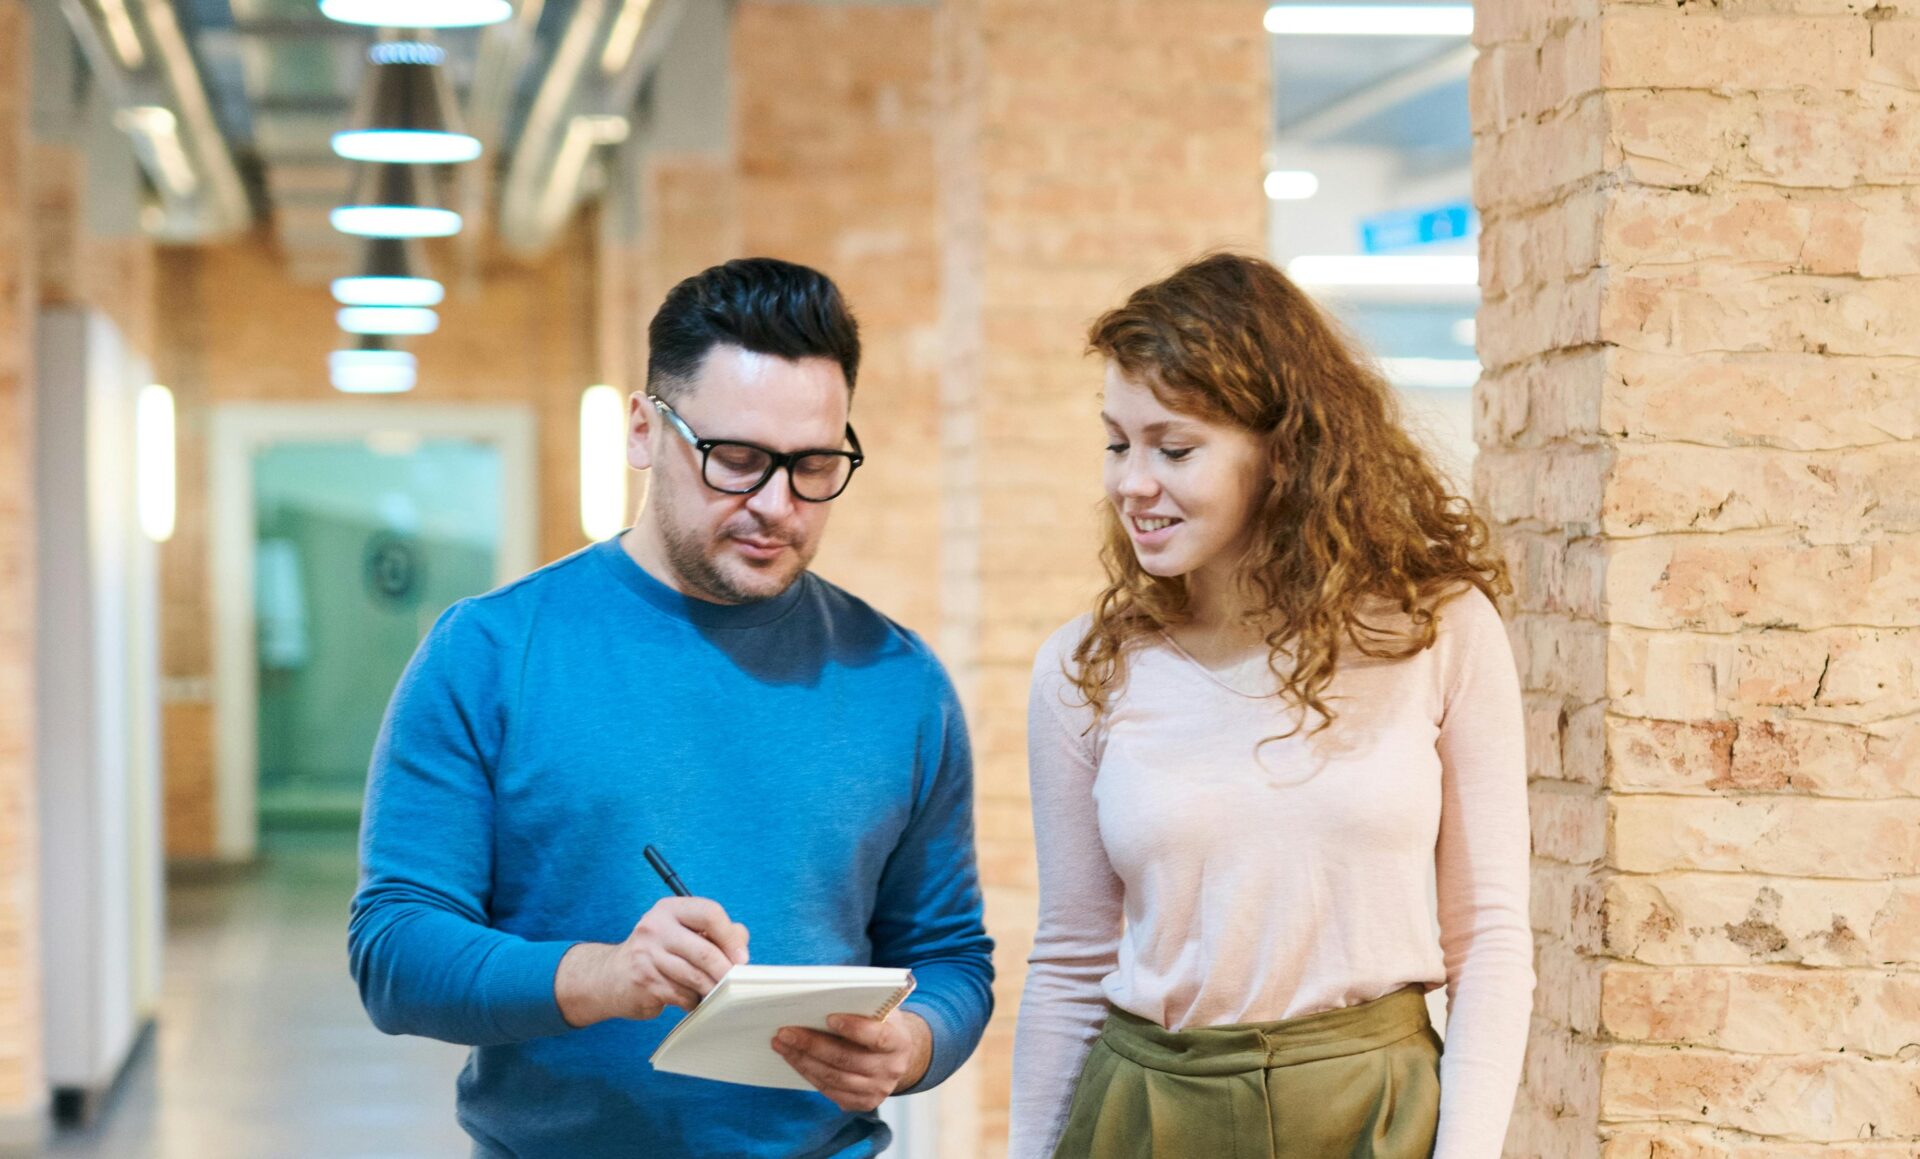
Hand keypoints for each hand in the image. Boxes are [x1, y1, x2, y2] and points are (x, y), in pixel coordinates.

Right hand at [555, 897, 749, 1026]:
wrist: (611, 977)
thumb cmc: (657, 953)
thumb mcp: (681, 933)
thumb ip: (714, 933)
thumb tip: (741, 946)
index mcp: (669, 909)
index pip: (710, 913)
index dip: (730, 937)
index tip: (741, 957)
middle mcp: (655, 927)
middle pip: (705, 951)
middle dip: (726, 971)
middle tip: (734, 982)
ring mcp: (647, 955)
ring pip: (695, 977)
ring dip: (711, 989)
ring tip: (714, 993)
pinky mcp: (644, 981)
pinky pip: (682, 995)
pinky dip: (692, 1001)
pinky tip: (690, 1000)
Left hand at [771, 1010, 932, 1111]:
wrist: (898, 1055)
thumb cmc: (882, 1024)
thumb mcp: (881, 1010)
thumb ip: (861, 1006)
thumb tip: (822, 998)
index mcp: (899, 1041)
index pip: (877, 1037)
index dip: (854, 1028)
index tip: (829, 1017)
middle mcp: (891, 1069)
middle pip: (847, 1059)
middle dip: (812, 1045)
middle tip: (786, 1032)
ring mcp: (878, 1089)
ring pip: (834, 1078)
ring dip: (803, 1061)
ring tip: (782, 1044)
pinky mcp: (864, 1103)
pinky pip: (831, 1092)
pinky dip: (809, 1074)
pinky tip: (794, 1060)